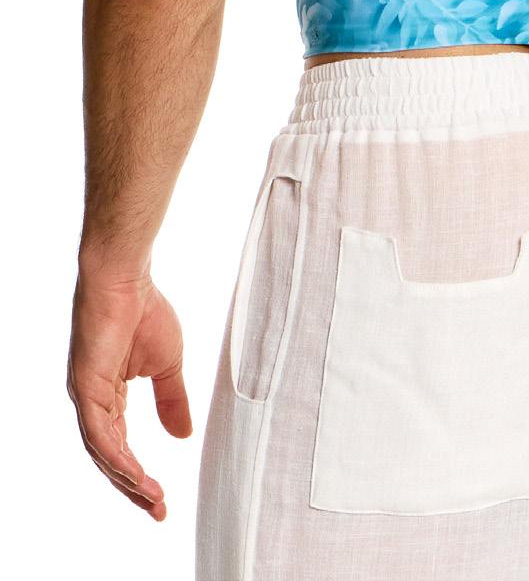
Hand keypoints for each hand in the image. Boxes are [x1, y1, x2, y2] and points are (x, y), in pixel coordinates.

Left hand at [67, 266, 192, 519]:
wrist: (126, 279)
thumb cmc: (145, 311)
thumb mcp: (167, 365)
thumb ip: (172, 400)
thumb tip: (182, 436)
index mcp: (108, 396)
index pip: (121, 446)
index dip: (139, 474)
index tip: (162, 499)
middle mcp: (93, 402)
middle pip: (110, 457)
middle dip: (134, 487)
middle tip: (159, 510)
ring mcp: (86, 396)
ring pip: (103, 452)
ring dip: (127, 478)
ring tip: (152, 498)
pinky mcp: (85, 388)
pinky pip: (98, 433)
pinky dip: (116, 456)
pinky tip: (134, 472)